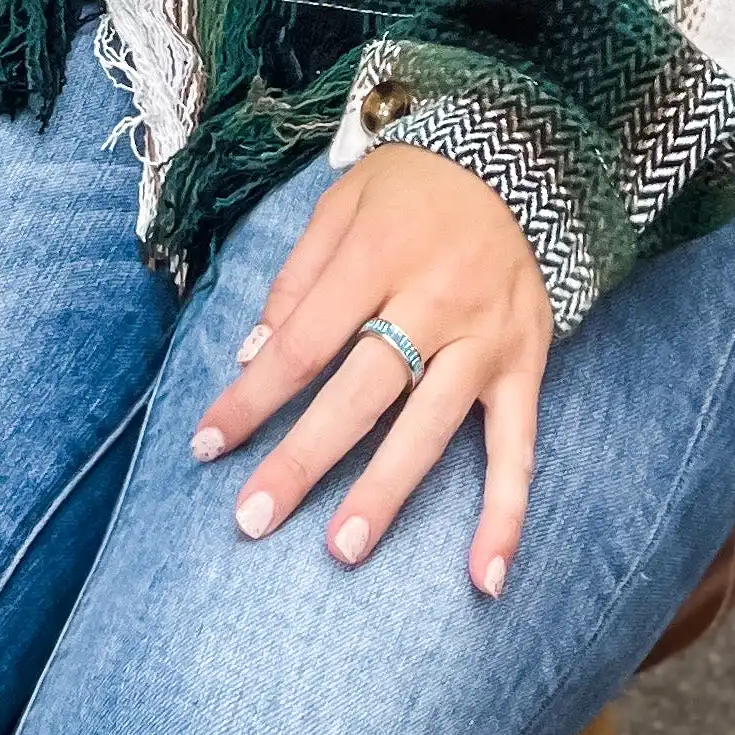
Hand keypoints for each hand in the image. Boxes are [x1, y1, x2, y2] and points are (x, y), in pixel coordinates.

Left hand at [188, 144, 550, 592]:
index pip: (303, 340)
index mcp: (378, 254)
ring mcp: (483, 338)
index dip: (252, 395)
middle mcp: (433, 299)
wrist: (517, 159)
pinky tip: (484, 575)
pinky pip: (518, 448)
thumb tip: (253, 355)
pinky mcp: (525, 364)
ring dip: (385, 492)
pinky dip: (505, 514)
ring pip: (429, 425)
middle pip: (360, 391)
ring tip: (341, 549)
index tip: (208, 443)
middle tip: (253, 518)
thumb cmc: (413, 186)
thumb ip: (297, 279)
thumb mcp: (343, 203)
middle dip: (303, 457)